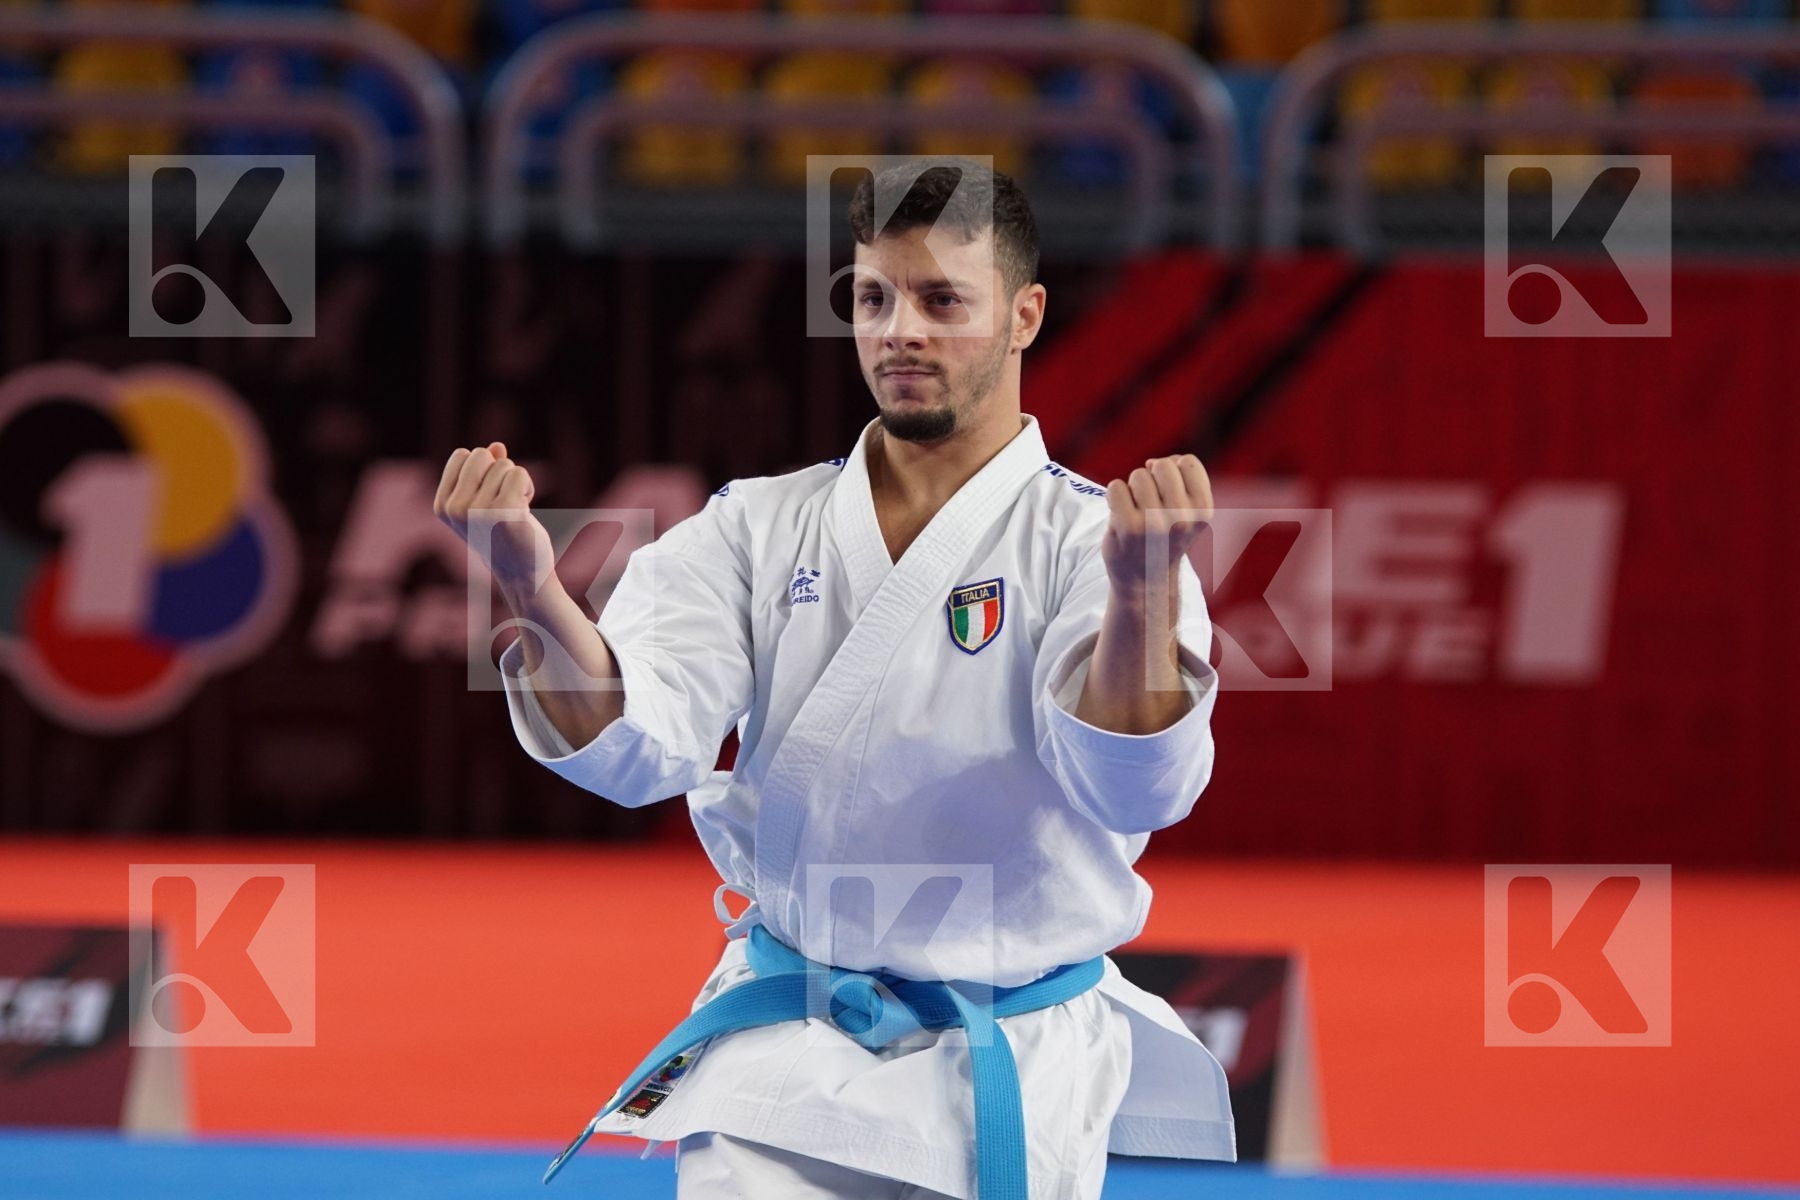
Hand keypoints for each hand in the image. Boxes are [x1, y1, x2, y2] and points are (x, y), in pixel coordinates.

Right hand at [433, 441, 550, 590]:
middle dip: (499, 471)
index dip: (482, 467)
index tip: (488, 494)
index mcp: (443, 505)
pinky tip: (525, 511)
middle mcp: (455, 508)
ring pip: (504, 465)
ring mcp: (477, 510)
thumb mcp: (485, 501)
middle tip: (505, 501)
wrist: (522, 572)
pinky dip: (528, 487)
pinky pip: (519, 473)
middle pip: (481, 454)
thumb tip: (497, 446)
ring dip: (516, 483)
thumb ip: (486, 472)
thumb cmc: (504, 535)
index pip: (461, 455)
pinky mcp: (503, 511)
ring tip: (515, 510)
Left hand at [1100, 453, 1212, 594]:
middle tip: (1149, 500)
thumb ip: (1180, 477)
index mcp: (1204, 510)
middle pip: (1163, 465)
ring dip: (1133, 487)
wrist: (1145, 578)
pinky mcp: (1128, 527)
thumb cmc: (1165, 535)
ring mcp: (1155, 523)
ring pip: (1138, 475)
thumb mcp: (1188, 509)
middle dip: (1152, 475)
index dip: (1173, 468)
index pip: (1187, 462)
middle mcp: (1183, 518)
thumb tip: (1150, 463)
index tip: (1168, 490)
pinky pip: (1116, 487)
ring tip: (1136, 510)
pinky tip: (1121, 513)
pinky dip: (1114, 495)